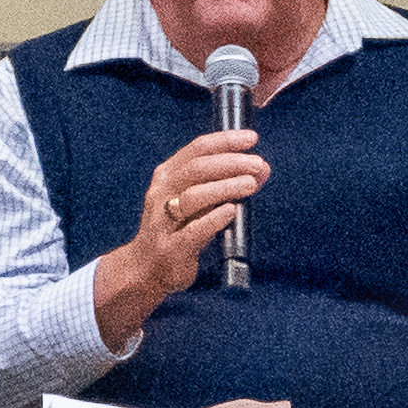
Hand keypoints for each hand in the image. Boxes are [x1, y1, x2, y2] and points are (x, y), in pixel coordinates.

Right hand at [92, 120, 270, 321]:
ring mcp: (163, 221)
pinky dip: (214, 219)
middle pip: (196, 169)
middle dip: (230, 163)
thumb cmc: (177, 229)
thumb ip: (228, 183)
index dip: (226, 141)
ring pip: (193, 197)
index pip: (197, 148)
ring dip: (225, 187)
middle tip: (256, 164)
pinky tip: (231, 212)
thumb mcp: (200, 202)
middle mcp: (162, 193)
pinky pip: (192, 231)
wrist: (145, 268)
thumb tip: (262, 169)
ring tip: (250, 184)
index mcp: (168, 176)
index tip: (251, 139)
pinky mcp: (171, 249)